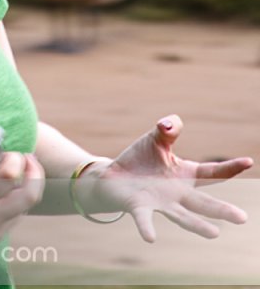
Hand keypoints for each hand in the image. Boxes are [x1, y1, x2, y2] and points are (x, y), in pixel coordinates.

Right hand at [0, 147, 44, 274]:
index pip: (9, 177)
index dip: (15, 160)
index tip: (11, 152)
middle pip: (30, 196)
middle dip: (35, 172)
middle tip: (27, 158)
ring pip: (26, 207)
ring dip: (27, 186)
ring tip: (18, 170)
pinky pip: (15, 218)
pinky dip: (16, 201)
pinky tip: (7, 189)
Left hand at [82, 114, 252, 242]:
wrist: (115, 177)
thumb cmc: (141, 159)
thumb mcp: (155, 139)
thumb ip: (167, 129)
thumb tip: (170, 123)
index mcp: (184, 175)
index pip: (211, 172)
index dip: (229, 167)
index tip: (248, 161)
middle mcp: (176, 193)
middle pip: (202, 203)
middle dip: (222, 210)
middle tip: (242, 218)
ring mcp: (159, 202)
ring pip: (181, 216)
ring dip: (196, 225)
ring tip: (214, 234)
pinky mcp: (139, 207)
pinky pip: (144, 218)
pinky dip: (147, 227)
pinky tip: (150, 238)